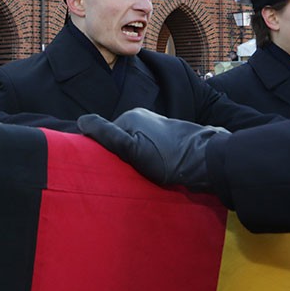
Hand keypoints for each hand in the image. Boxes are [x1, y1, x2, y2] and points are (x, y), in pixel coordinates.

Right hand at [78, 108, 227, 192]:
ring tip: (143, 174)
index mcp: (131, 116)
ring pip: (137, 144)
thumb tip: (81, 121)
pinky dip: (150, 159)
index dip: (105, 152)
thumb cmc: (169, 158)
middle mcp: (144, 116)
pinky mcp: (171, 136)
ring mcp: (159, 125)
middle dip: (121, 154)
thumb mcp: (133, 150)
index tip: (111, 168)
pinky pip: (151, 147)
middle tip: (128, 173)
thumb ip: (108, 135)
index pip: (106, 134)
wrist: (208, 161)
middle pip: (122, 138)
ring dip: (137, 158)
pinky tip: (157, 170)